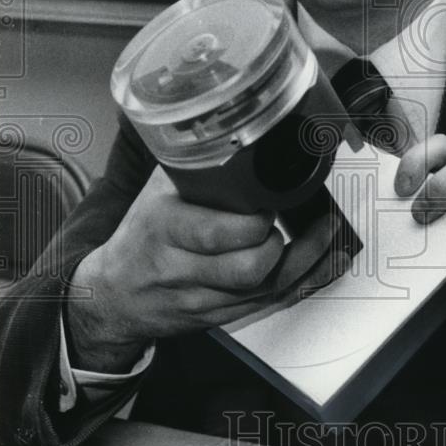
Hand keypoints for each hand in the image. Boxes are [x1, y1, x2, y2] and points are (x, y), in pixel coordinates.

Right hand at [67, 166, 344, 372]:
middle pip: (248, 269)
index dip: (255, 222)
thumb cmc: (141, 236)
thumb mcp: (157, 192)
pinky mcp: (222, 316)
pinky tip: (329, 262)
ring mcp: (204, 298)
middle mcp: (184, 269)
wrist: (115, 294)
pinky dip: (307, 282)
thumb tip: (237, 128)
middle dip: (285, 244)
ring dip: (309, 260)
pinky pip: (273, 304)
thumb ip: (195, 167)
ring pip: (267, 289)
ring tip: (330, 233)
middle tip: (305, 218)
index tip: (271, 202)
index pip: (215, 234)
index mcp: (166, 229)